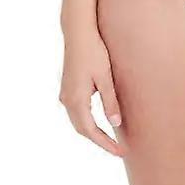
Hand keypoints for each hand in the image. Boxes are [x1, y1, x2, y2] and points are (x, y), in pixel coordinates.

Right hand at [59, 27, 124, 156]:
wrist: (78, 32)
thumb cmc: (94, 51)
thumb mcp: (105, 77)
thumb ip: (110, 102)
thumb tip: (115, 125)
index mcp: (76, 100)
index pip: (91, 131)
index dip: (105, 144)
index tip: (120, 152)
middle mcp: (67, 100)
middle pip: (82, 129)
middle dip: (99, 140)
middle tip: (118, 148)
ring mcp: (65, 94)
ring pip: (78, 120)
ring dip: (92, 131)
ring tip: (111, 139)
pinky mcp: (68, 87)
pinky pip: (77, 111)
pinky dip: (87, 120)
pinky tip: (99, 120)